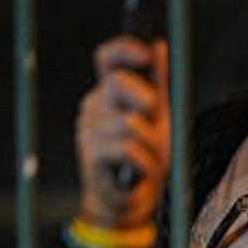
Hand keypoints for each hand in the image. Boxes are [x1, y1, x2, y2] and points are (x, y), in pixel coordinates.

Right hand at [74, 36, 170, 233]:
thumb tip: (158, 45)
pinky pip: (129, 149)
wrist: (129, 202)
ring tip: (147, 157)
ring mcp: (88, 130)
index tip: (145, 54)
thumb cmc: (144, 158)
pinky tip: (140, 172)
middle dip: (144, 96)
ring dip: (150, 143)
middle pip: (118, 82)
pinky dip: (145, 163)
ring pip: (130, 122)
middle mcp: (94, 107)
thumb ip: (158, 84)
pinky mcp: (91, 155)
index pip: (107, 59)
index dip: (124, 50)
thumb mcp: (158, 118)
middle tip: (154, 114)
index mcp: (108, 94)